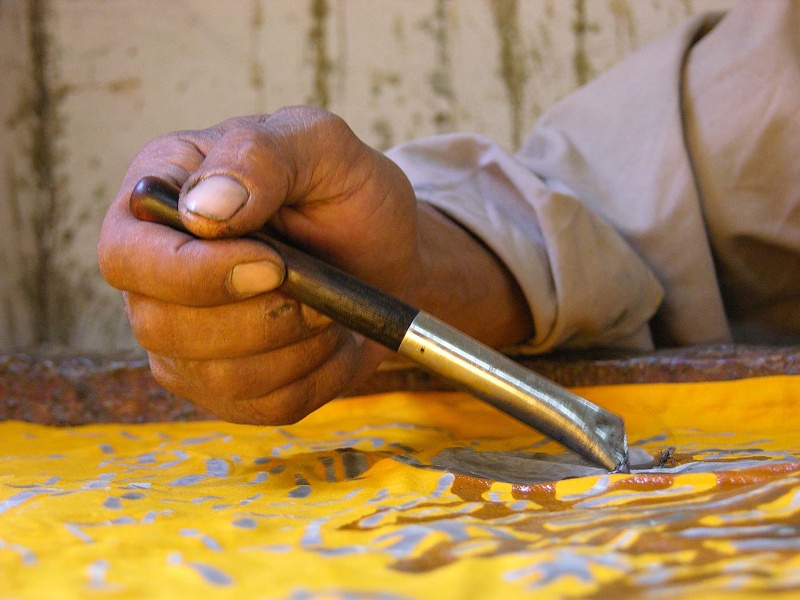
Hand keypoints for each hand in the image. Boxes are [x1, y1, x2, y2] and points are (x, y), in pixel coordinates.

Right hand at [99, 106, 532, 424]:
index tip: (274, 265)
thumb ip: (261, 157)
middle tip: (322, 287)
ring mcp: (186, 341)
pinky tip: (332, 338)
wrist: (389, 254)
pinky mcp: (228, 388)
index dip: (192, 273)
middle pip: (162, 329)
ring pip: (218, 378)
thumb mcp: (319, 147)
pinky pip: (264, 406)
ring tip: (331, 306)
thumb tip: (203, 209)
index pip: (125, 256)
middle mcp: (156, 278)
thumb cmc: (346, 195)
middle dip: (262, 316)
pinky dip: (318, 375)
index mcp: (159, 202)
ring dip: (296, 344)